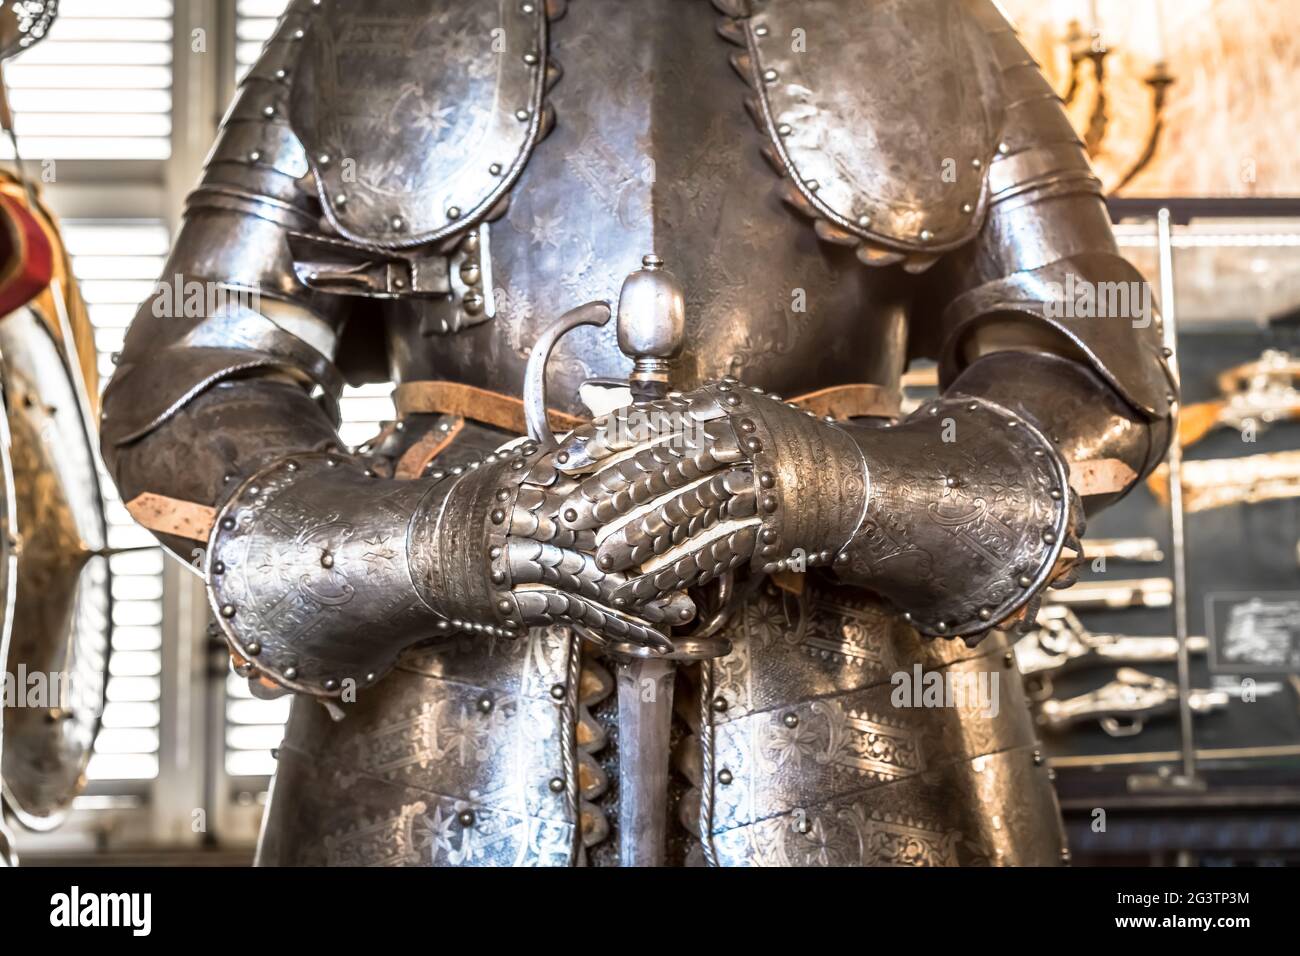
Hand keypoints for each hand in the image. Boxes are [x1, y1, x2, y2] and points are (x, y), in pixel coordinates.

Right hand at [473, 444, 695, 649]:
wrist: (419, 548)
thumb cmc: (479, 506)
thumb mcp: (519, 468)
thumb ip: (569, 461)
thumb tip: (629, 443)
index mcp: (531, 477)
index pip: (596, 486)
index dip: (643, 499)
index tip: (683, 506)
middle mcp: (523, 518)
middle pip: (599, 535)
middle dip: (650, 553)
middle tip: (697, 564)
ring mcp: (518, 563)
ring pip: (591, 581)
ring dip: (641, 600)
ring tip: (682, 609)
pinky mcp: (516, 603)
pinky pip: (574, 616)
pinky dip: (613, 628)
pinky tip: (646, 639)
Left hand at [545, 380, 1078, 643]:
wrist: (855, 484)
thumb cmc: (778, 454)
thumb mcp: (728, 421)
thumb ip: (670, 425)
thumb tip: (598, 423)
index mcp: (720, 404)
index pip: (648, 421)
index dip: (598, 444)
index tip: (555, 464)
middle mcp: (740, 435)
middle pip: (662, 464)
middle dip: (607, 492)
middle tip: (562, 514)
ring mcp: (760, 479)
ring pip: (688, 507)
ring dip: (639, 533)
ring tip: (596, 554)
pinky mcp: (774, 523)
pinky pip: (717, 547)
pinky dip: (678, 567)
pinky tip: (647, 583)